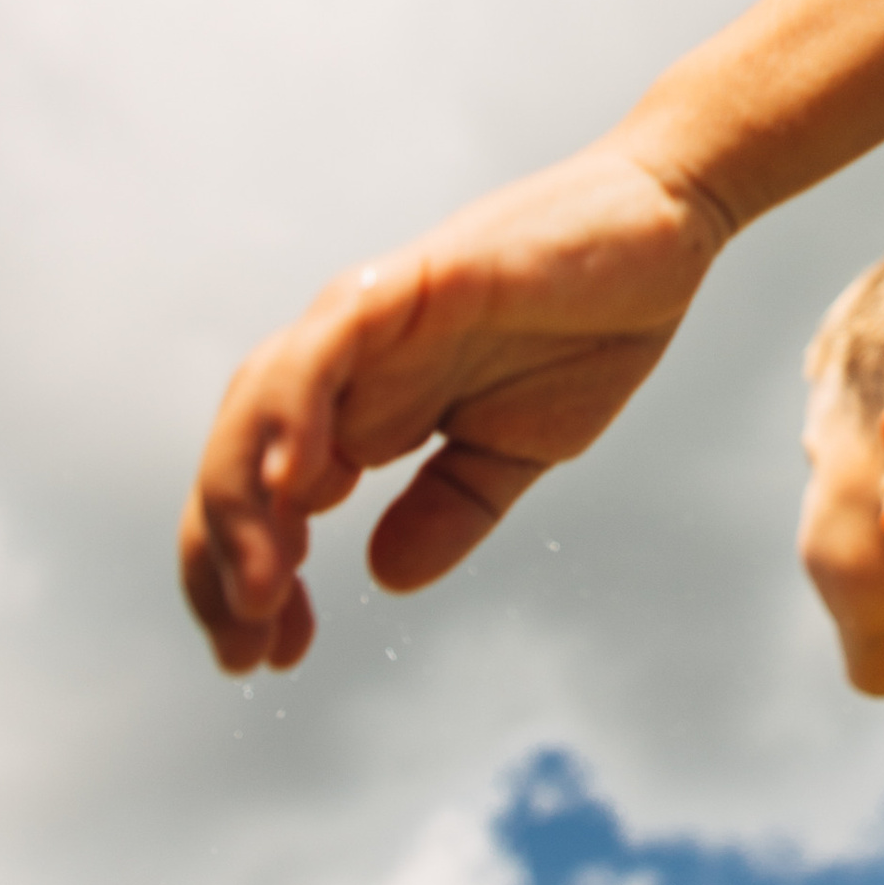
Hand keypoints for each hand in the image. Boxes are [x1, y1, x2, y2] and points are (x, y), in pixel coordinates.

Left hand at [178, 142, 724, 671]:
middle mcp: (346, 363)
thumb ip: (451, 507)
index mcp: (364, 406)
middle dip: (220, 560)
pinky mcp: (406, 283)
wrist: (663, 226)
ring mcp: (368, 319)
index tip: (267, 658)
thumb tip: (385, 578)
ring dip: (243, 501)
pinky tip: (294, 484)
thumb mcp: (519, 447)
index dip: (248, 580)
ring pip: (259, 405)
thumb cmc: (593, 324)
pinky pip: (324, 348)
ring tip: (257, 591)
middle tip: (245, 650)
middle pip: (237, 461)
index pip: (267, 499)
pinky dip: (294, 410)